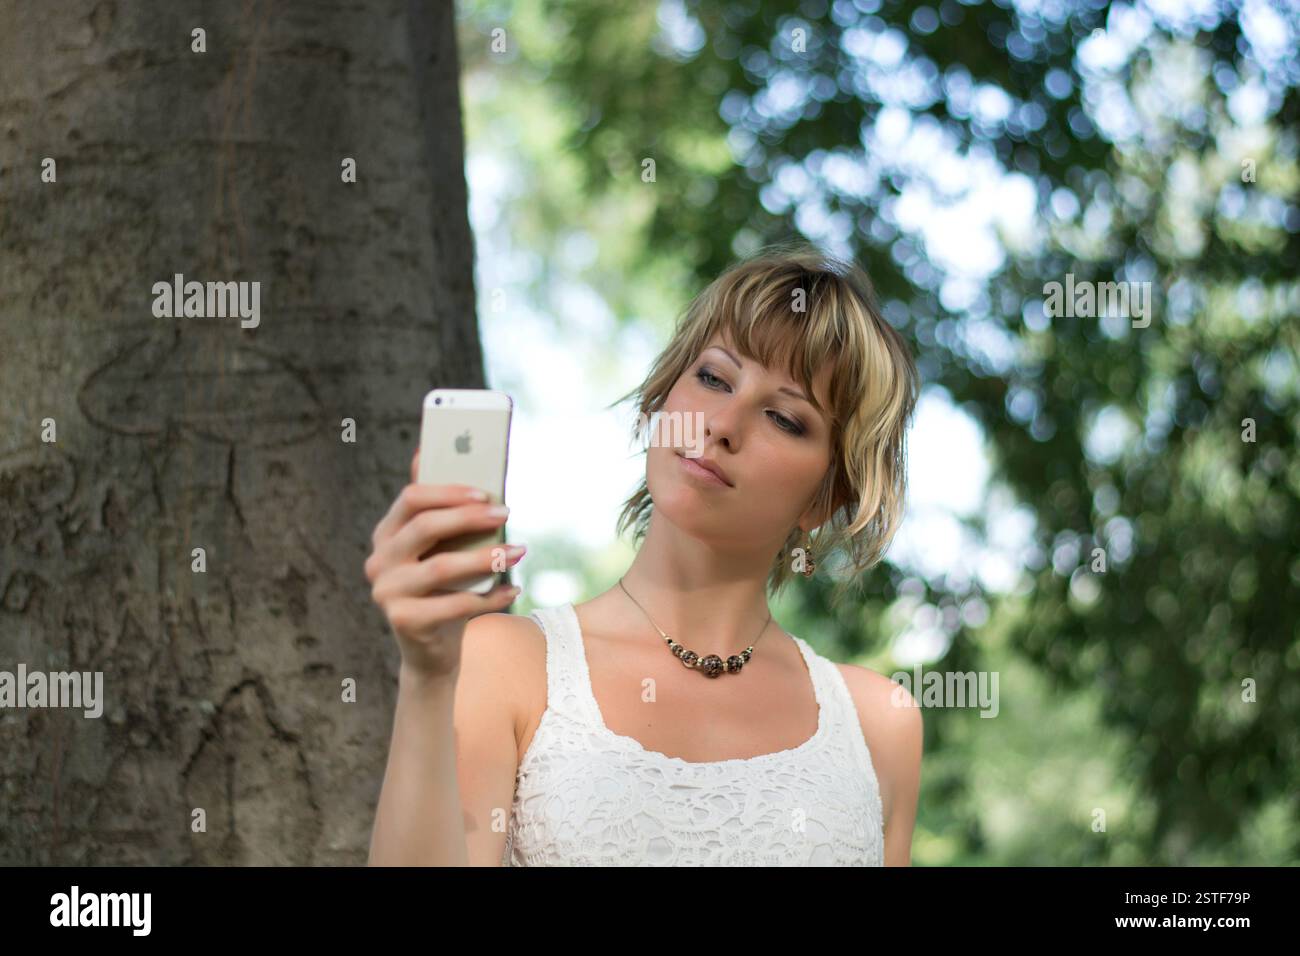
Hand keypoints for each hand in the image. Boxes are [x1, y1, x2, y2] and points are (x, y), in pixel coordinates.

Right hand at [364, 446, 523, 676]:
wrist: (432, 650)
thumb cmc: (442, 590)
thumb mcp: (440, 550)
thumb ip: (438, 509)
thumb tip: (425, 451)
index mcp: (386, 535)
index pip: (410, 499)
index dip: (448, 492)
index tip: (485, 493)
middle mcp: (379, 561)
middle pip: (424, 527)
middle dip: (469, 518)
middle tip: (506, 514)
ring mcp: (387, 593)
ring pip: (442, 566)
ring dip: (486, 557)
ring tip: (518, 551)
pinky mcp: (404, 621)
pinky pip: (456, 604)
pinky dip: (491, 597)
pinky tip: (514, 589)